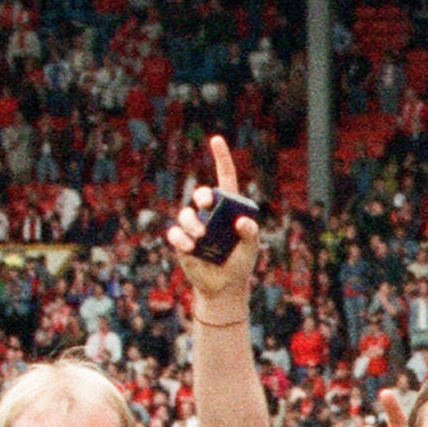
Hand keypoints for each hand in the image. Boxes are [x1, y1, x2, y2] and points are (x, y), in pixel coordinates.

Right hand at [166, 134, 263, 320]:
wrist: (224, 286)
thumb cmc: (240, 264)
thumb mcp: (251, 249)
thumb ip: (251, 234)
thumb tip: (243, 221)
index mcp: (229, 209)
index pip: (225, 178)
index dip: (221, 158)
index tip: (216, 139)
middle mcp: (210, 214)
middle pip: (203, 194)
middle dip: (203, 195)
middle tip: (207, 203)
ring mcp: (194, 226)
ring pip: (186, 214)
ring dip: (193, 223)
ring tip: (201, 237)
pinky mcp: (181, 241)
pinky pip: (176, 234)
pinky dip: (182, 239)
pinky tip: (191, 247)